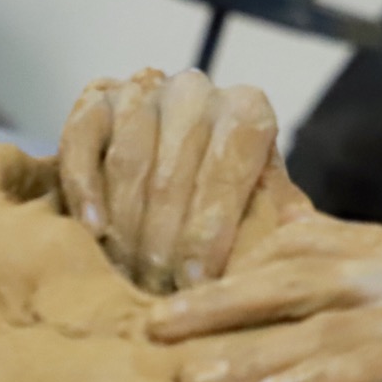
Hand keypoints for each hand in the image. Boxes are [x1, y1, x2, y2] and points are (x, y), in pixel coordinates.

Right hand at [57, 68, 304, 293]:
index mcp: (248, 109)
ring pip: (129, 161)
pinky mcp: (96, 98)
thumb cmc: (232, 202)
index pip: (228, 168)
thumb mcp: (268, 208)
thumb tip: (299, 234)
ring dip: (127, 227)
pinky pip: (82, 141)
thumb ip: (283, 218)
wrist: (183, 168)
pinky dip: (85, 189)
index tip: (197, 282)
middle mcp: (197, 90)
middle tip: (158, 292)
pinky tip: (93, 232)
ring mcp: (144, 89)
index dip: (211, 231)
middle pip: (174, 172)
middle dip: (165, 242)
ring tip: (128, 276)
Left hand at [153, 217, 381, 381]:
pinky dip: (330, 377)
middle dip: (224, 302)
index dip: (233, 269)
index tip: (164, 302)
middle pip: (308, 275)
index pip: (308, 247)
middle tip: (153, 332)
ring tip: (192, 380)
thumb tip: (262, 344)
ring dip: (256, 349)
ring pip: (336, 323)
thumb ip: (359, 331)